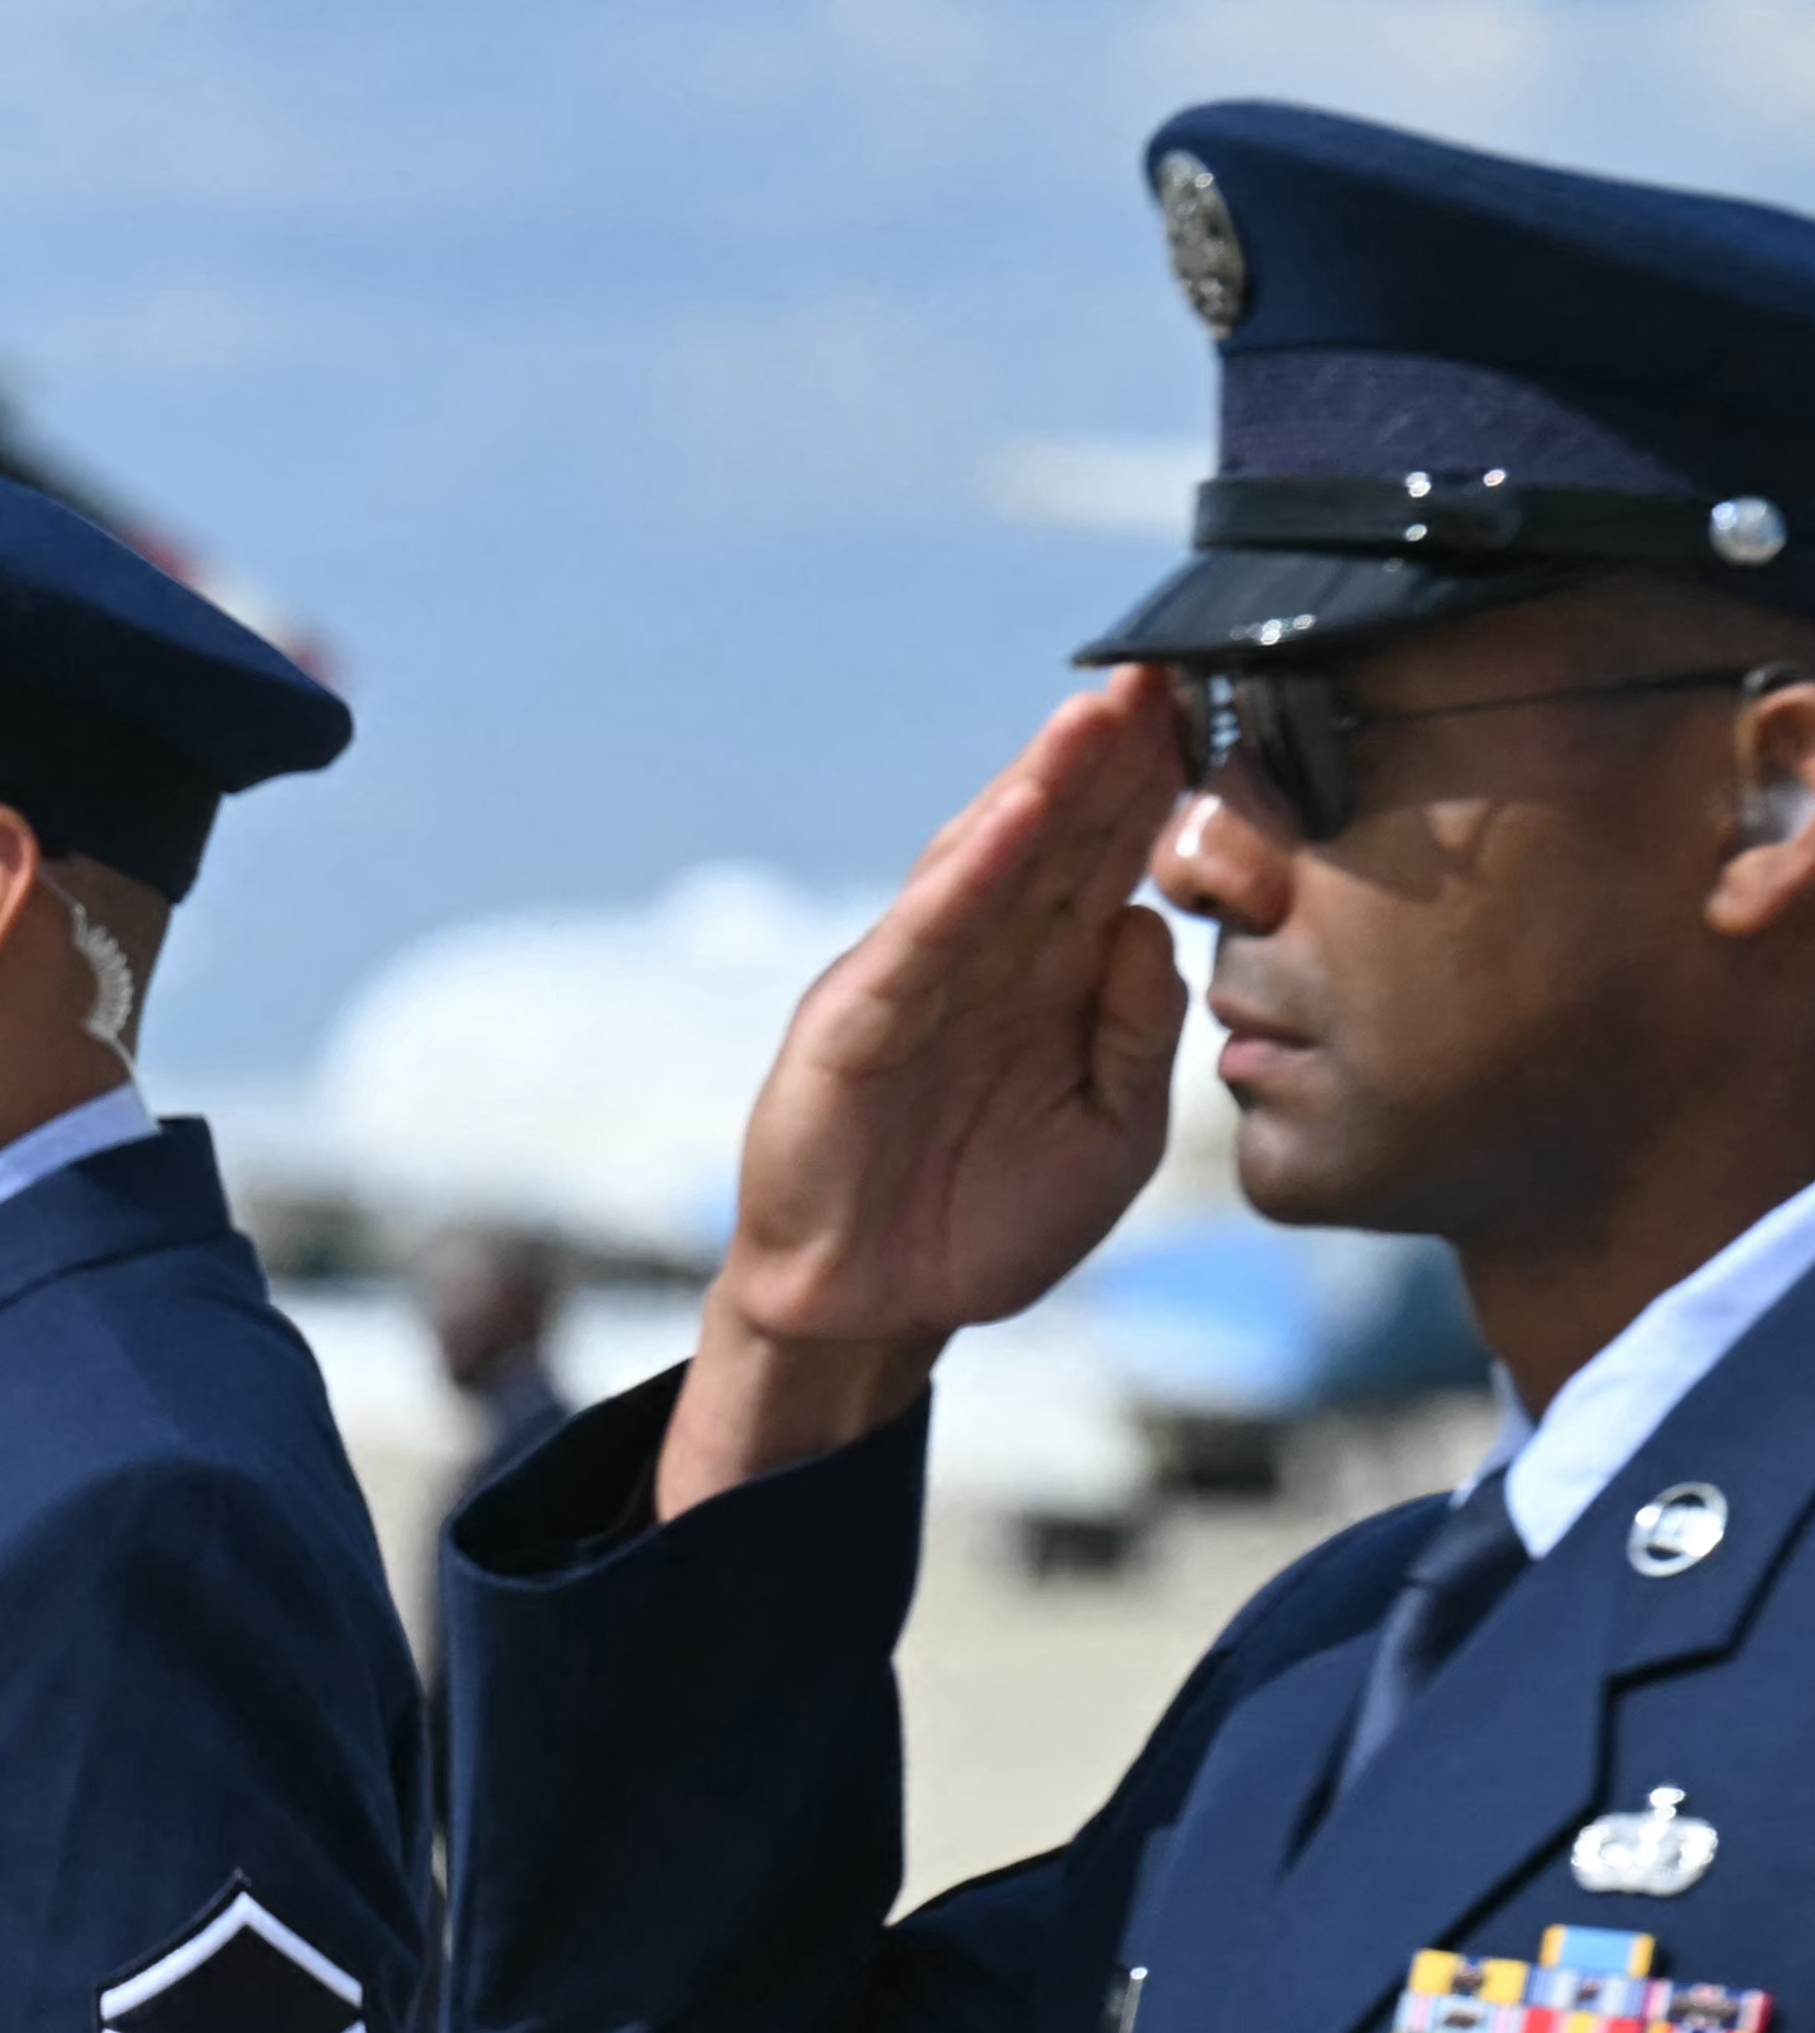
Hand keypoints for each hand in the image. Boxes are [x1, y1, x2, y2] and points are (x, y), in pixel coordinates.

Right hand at [671, 675, 1192, 1513]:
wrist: (872, 1312)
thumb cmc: (984, 1226)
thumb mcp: (1110, 1135)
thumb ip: (1136, 1032)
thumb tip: (1149, 920)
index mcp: (1050, 981)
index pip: (1113, 858)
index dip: (1166, 786)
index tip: (1230, 708)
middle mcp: (984, 961)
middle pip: (1059, 834)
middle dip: (1116, 751)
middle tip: (1178, 664)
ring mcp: (917, 982)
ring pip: (993, 861)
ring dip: (1046, 781)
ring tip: (1106, 707)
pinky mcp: (858, 1022)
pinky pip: (923, 935)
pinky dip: (968, 871)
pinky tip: (1016, 811)